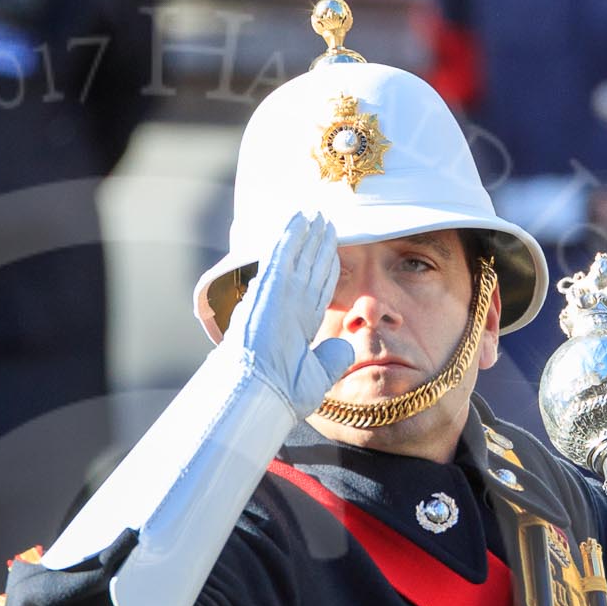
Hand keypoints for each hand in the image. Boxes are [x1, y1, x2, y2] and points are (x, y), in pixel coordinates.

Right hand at [226, 212, 353, 414]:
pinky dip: (290, 235)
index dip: (326, 269)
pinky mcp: (270, 286)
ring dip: (307, 235)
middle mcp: (289, 306)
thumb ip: (334, 358)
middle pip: (309, 268)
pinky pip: (281, 253)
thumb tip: (346, 347)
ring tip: (317, 215)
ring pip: (298, 256)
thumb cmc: (283, 390)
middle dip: (318, 247)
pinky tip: (299, 218)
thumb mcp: (319, 374)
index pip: (317, 290)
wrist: (260, 390)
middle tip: (326, 223)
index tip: (333, 253)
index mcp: (298, 326)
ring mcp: (279, 294)